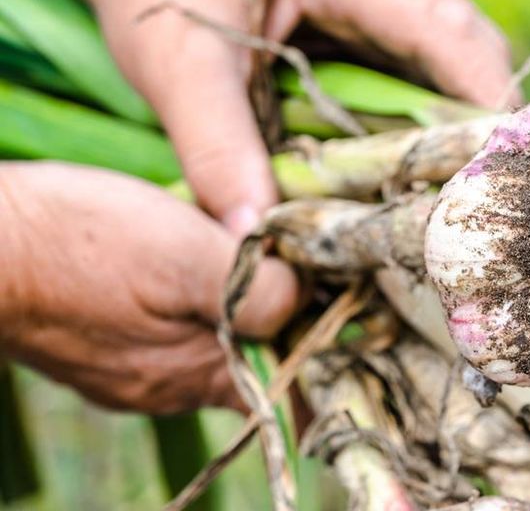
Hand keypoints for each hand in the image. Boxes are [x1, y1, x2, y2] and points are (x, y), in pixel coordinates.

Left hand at [0, 0, 516, 234]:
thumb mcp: (175, 63)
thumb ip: (213, 145)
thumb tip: (253, 236)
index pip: (441, 24)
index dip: (484, 93)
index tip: (504, 166)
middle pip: (466, 48)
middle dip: (483, 123)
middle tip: (488, 203)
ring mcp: (382, 0)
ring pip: (448, 68)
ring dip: (457, 132)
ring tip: (460, 203)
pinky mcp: (370, 29)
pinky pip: (415, 81)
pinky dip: (421, 131)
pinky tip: (413, 178)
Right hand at [0, 163, 297, 412]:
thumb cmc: (79, 244)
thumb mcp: (185, 258)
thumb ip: (255, 289)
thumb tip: (303, 297)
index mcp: (202, 374)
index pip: (289, 391)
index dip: (323, 353)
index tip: (344, 309)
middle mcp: (172, 386)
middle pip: (255, 362)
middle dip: (285, 318)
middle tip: (301, 262)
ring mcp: (137, 370)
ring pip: (214, 342)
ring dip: (239, 305)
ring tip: (252, 252)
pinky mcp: (110, 347)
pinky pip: (174, 332)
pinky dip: (198, 303)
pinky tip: (193, 262)